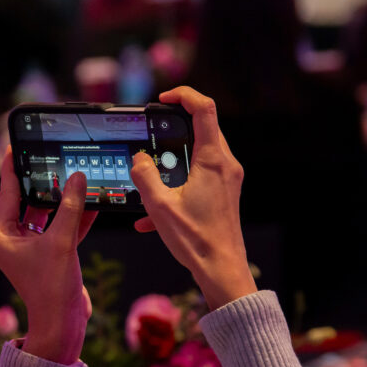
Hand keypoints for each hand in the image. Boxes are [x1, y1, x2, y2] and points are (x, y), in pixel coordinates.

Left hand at [0, 148, 96, 363]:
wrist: (62, 322)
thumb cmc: (51, 288)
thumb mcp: (61, 241)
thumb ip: (70, 208)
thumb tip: (77, 179)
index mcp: (1, 236)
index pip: (6, 194)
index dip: (12, 169)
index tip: (14, 147)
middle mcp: (12, 241)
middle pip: (26, 202)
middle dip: (42, 183)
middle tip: (50, 157)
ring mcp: (31, 248)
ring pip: (46, 215)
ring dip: (62, 201)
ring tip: (74, 176)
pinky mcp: (50, 255)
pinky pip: (60, 229)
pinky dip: (73, 218)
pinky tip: (90, 202)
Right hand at [130, 86, 256, 309]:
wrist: (222, 270)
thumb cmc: (197, 240)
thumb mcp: (160, 207)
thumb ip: (145, 176)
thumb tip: (139, 159)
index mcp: (213, 160)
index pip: (204, 109)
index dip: (183, 96)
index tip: (164, 99)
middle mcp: (225, 165)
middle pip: (203, 129)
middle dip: (175, 129)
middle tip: (153, 134)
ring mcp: (227, 180)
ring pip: (200, 154)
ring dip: (174, 161)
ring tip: (151, 178)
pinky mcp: (224, 194)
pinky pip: (200, 178)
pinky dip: (178, 186)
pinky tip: (152, 216)